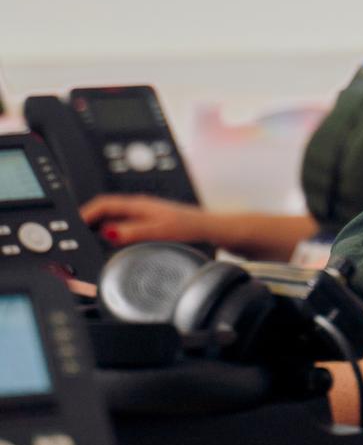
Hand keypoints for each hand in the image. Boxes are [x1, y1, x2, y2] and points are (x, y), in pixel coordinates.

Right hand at [80, 193, 210, 247]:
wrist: (208, 228)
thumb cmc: (189, 227)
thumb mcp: (159, 230)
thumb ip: (134, 231)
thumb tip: (108, 232)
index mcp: (139, 204)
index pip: (103, 203)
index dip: (85, 213)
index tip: (72, 227)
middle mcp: (139, 205)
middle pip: (104, 208)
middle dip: (87, 219)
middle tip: (73, 236)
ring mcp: (142, 212)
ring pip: (111, 215)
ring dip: (96, 224)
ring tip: (84, 239)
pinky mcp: (146, 220)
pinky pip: (120, 221)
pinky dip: (108, 229)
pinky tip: (106, 241)